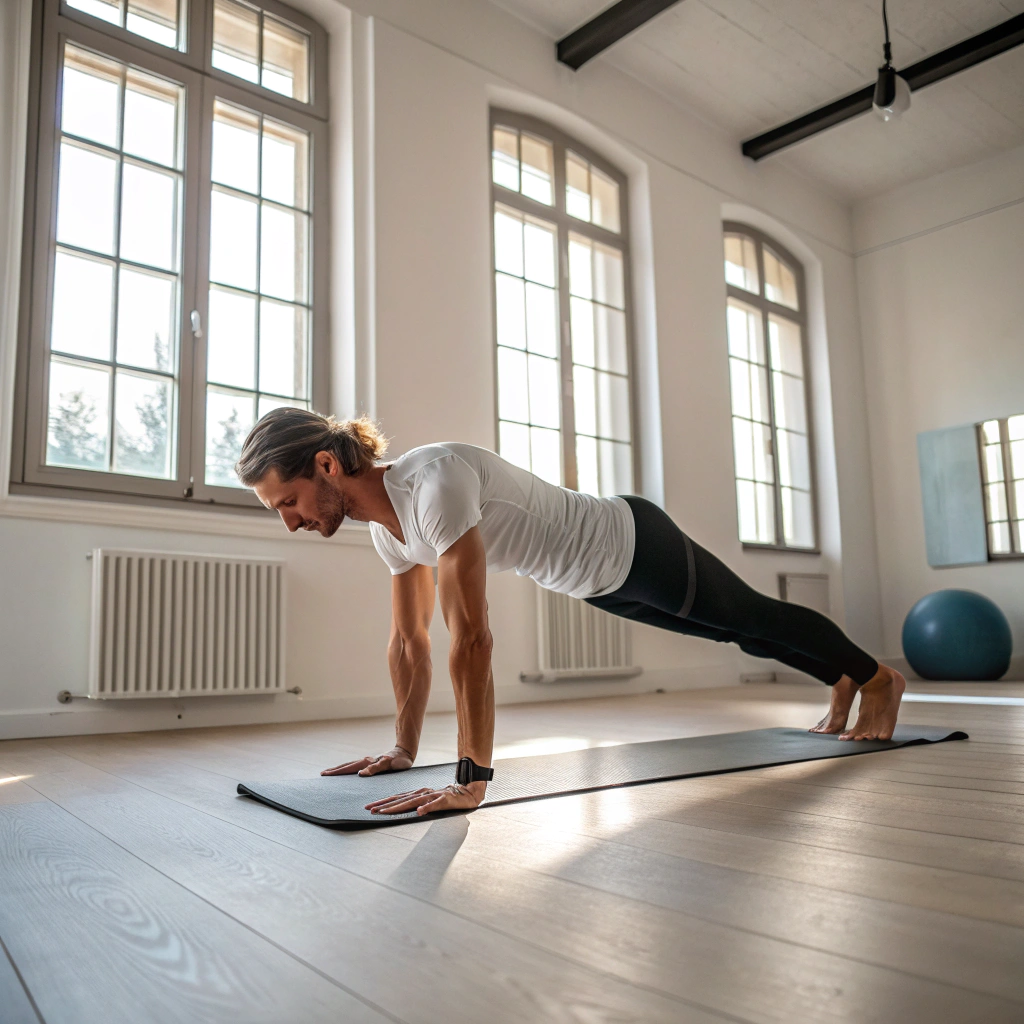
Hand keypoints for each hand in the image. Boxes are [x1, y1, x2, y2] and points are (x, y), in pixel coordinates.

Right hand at [321, 745, 412, 776]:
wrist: (405, 753)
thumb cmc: (399, 761)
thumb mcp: (389, 765)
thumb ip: (376, 768)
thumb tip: (360, 774)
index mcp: (367, 762)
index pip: (348, 768)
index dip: (337, 772)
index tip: (325, 774)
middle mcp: (366, 761)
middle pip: (347, 765)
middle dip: (334, 770)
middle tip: (322, 774)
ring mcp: (368, 761)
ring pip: (350, 765)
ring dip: (340, 769)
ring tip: (330, 773)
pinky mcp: (371, 763)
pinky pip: (356, 767)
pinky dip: (348, 769)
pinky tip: (347, 773)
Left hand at [365, 780, 485, 815]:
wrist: (466, 793)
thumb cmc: (445, 799)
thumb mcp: (428, 802)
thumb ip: (416, 805)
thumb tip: (402, 811)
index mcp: (417, 794)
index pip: (397, 798)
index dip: (383, 802)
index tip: (369, 807)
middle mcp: (422, 793)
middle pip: (400, 800)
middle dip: (384, 805)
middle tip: (370, 810)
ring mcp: (432, 796)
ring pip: (412, 802)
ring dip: (398, 807)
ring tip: (385, 812)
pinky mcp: (443, 800)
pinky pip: (434, 805)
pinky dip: (426, 808)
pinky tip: (419, 812)